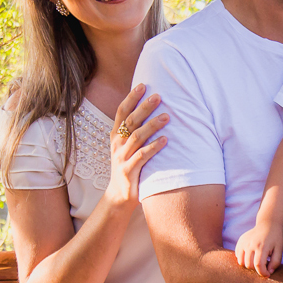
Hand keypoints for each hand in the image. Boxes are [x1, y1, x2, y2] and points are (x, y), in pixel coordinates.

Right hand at [105, 84, 168, 208]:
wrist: (118, 196)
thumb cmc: (128, 168)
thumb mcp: (127, 148)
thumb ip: (135, 132)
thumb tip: (151, 111)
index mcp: (115, 137)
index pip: (121, 113)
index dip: (131, 98)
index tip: (142, 85)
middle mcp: (117, 145)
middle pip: (130, 122)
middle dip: (144, 108)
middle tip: (158, 96)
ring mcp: (121, 158)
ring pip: (136, 137)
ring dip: (152, 126)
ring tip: (167, 117)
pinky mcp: (129, 172)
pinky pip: (142, 157)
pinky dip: (154, 147)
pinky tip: (166, 140)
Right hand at [235, 223, 282, 277]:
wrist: (268, 224)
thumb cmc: (275, 238)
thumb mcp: (279, 250)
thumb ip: (275, 262)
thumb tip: (268, 272)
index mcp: (262, 247)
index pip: (258, 265)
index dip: (262, 273)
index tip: (267, 274)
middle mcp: (251, 244)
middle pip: (249, 265)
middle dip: (256, 269)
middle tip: (263, 264)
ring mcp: (243, 243)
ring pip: (241, 262)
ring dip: (249, 265)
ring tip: (256, 260)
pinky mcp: (240, 241)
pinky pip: (238, 256)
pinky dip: (243, 259)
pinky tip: (251, 255)